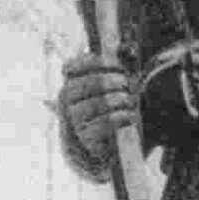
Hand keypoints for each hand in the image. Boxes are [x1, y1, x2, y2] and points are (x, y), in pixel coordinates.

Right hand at [58, 55, 136, 175]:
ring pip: (103, 101)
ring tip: (131, 102)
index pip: (74, 65)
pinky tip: (131, 116)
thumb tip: (129, 47)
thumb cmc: (108, 112)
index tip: (120, 65)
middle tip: (130, 86)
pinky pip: (107, 121)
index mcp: (69, 83)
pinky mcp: (86, 138)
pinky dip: (124, 116)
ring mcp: (74, 120)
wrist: (103, 151)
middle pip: (95, 82)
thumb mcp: (109, 88)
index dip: (100, 61)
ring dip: (123, 100)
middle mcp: (67, 99)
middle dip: (118, 82)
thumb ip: (116, 67)